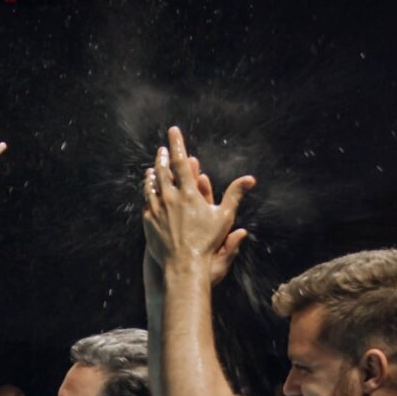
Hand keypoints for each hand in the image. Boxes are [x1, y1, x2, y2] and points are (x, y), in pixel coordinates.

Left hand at [142, 127, 253, 278]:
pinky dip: (147, 192)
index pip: (180, 162)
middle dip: (163, 157)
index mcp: (187, 193)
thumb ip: (235, 195)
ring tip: (153, 167)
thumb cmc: (207, 242)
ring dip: (152, 174)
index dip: (177, 144)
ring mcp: (155, 210)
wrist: (183, 264)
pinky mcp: (148, 222)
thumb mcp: (224, 217)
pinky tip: (148, 191)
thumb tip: (250, 179)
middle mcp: (168, 198)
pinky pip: (146, 202)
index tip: (173, 131)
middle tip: (162, 147)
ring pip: (151, 186)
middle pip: (162, 171)